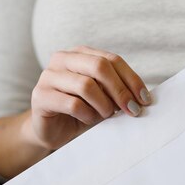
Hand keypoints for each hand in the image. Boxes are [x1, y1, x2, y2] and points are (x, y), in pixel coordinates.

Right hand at [28, 46, 150, 149]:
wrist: (52, 130)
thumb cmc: (81, 111)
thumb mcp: (103, 97)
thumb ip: (117, 90)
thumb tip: (142, 97)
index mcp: (80, 53)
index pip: (112, 59)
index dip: (131, 79)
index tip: (144, 99)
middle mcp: (62, 59)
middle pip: (99, 66)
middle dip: (120, 90)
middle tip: (131, 110)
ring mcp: (48, 76)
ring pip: (86, 85)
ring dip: (103, 104)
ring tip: (106, 115)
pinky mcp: (40, 96)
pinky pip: (72, 104)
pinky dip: (87, 115)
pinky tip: (89, 119)